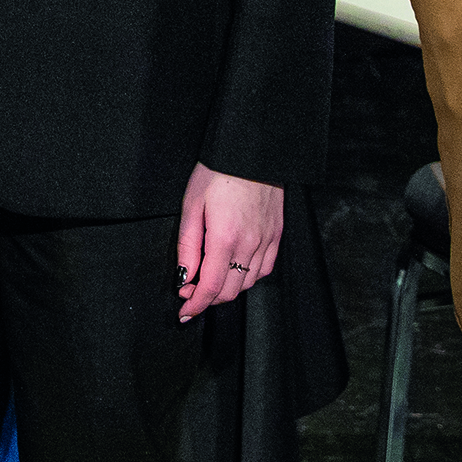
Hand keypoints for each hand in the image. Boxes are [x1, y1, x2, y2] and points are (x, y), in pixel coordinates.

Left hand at [174, 163, 284, 323]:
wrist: (250, 149)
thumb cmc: (217, 172)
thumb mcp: (191, 205)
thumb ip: (188, 246)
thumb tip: (184, 278)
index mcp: (225, 238)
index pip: (211, 287)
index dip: (196, 304)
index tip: (184, 312)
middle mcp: (250, 244)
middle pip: (231, 291)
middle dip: (209, 299)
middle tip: (191, 294)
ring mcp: (267, 240)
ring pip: (249, 283)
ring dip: (228, 289)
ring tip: (210, 281)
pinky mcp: (277, 234)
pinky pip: (265, 268)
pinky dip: (249, 277)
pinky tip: (236, 270)